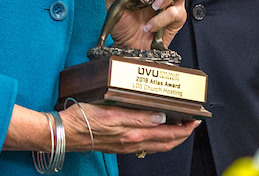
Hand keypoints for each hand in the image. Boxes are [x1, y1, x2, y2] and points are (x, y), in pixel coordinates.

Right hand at [61, 101, 198, 153]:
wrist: (63, 133)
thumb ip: (137, 116)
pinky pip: (145, 145)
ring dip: (171, 138)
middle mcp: (131, 142)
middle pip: (166, 142)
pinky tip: (154, 132)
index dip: (184, 127)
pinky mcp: (118, 145)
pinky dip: (157, 140)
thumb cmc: (82, 120)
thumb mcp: (111, 112)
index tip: (195, 119)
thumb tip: (161, 117)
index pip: (168, 134)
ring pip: (156, 145)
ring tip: (179, 128)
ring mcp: (125, 145)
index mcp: (133, 133)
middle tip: (192, 123)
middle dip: (182, 134)